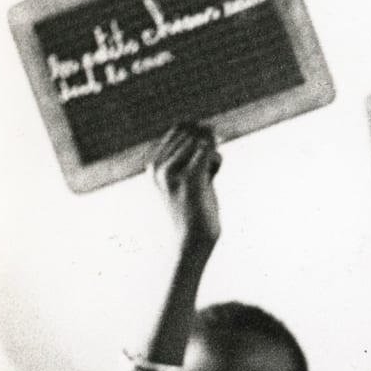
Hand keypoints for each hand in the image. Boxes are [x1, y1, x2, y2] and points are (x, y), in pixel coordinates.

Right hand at [151, 124, 221, 251]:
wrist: (192, 242)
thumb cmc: (194, 212)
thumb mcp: (190, 179)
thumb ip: (193, 156)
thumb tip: (208, 128)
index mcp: (153, 164)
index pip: (179, 128)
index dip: (199, 135)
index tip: (206, 155)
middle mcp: (158, 166)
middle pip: (192, 133)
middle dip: (207, 145)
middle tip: (209, 168)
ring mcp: (172, 172)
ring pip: (202, 142)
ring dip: (212, 155)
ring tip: (208, 176)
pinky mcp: (190, 179)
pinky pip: (208, 152)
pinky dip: (216, 160)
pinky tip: (213, 174)